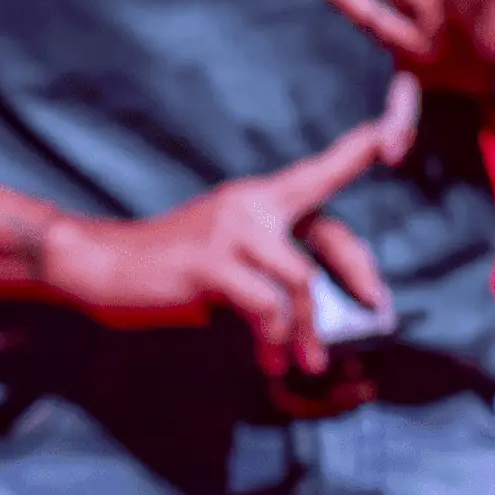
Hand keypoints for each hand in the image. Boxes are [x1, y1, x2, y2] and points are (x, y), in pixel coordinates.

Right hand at [39, 74, 419, 376]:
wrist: (102, 266)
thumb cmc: (173, 269)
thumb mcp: (232, 257)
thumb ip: (275, 268)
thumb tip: (329, 313)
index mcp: (259, 198)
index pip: (319, 172)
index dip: (358, 150)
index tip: (392, 132)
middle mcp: (250, 205)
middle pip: (330, 234)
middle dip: (361, 276)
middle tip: (379, 312)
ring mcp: (230, 231)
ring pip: (302, 281)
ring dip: (310, 329)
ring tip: (308, 362)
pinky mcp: (210, 264)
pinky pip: (265, 305)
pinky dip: (275, 340)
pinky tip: (269, 361)